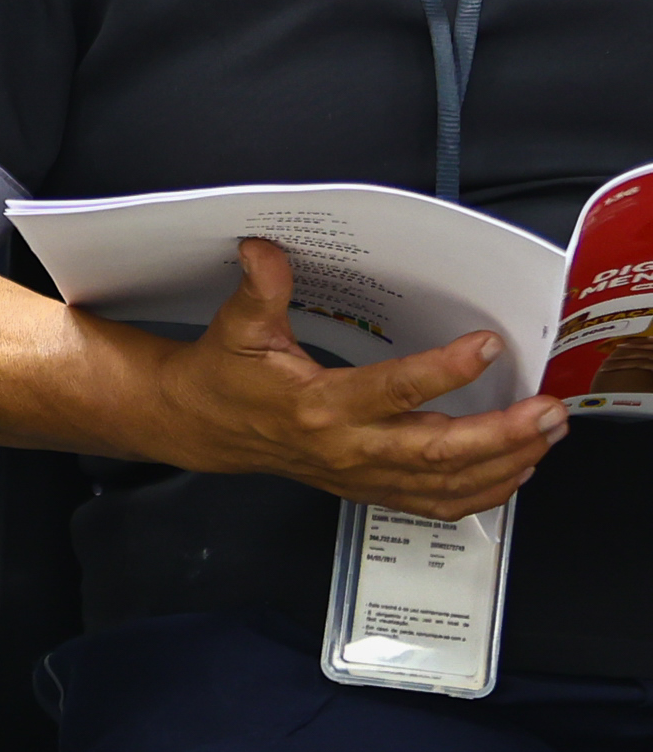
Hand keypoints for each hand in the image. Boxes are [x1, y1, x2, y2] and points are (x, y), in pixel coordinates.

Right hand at [141, 239, 565, 519]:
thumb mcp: (236, 327)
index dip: (444, 370)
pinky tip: (515, 472)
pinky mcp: (369, 487)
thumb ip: (259, 289)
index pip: (393, 390)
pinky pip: (435, 503)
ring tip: (546, 433)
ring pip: (447, 481)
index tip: (487, 345)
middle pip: (437, 451)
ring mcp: (362, 475)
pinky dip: (482, 492)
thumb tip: (264, 249)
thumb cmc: (225, 377)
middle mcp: (348, 448)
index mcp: (319, 406)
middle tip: (547, 409)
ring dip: (506, 461)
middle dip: (502, 433)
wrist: (205, 428)